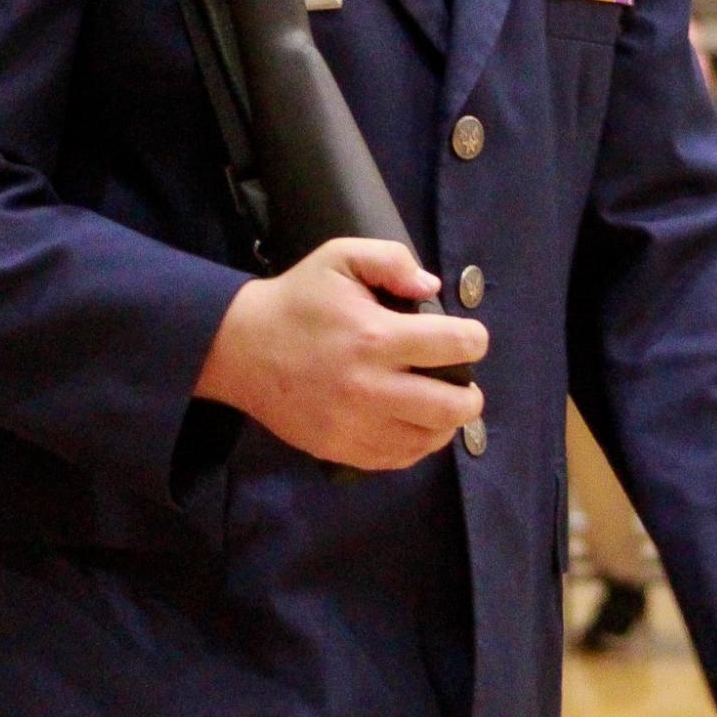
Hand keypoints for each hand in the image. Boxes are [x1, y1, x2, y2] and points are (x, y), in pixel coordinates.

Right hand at [194, 238, 486, 468]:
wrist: (242, 348)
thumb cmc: (298, 299)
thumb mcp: (339, 257)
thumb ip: (391, 260)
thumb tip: (431, 287)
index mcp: (375, 337)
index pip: (453, 346)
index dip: (473, 339)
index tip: (470, 337)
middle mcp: (371, 388)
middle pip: (452, 406)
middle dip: (470, 393)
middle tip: (464, 380)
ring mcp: (357, 426)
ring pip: (430, 440)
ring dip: (447, 422)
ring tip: (442, 403)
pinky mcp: (343, 450)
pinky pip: (400, 459)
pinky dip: (418, 444)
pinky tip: (415, 423)